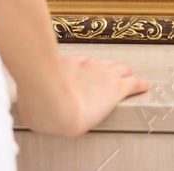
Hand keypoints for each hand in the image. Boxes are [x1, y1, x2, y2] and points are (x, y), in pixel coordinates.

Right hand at [19, 54, 148, 136]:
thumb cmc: (40, 103)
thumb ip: (34, 102)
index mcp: (67, 66)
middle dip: (108, 70)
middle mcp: (87, 66)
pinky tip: (144, 86)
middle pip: (103, 64)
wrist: (53, 104)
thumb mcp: (32, 100)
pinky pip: (134, 83)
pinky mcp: (116, 88)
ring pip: (121, 69)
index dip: (85, 71)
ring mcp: (103, 75)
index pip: (80, 65)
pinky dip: (140, 84)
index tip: (84, 77)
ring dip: (125, 74)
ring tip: (130, 77)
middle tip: (111, 76)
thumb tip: (29, 109)